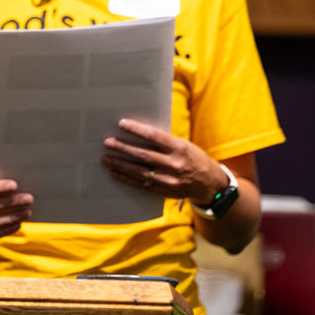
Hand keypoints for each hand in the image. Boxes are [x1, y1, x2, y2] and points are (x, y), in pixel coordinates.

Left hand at [102, 118, 227, 203]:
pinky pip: (141, 185)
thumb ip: (164, 142)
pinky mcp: (164, 191)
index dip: (137, 129)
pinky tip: (114, 173)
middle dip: (123, 148)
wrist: (209, 183)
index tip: (121, 123)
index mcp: (180, 148)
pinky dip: (126, 179)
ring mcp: (168, 180)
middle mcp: (174, 164)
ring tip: (105, 159)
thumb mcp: (183, 145)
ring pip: (139, 172)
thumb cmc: (193, 158)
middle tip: (107, 142)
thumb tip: (138, 133)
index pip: (154, 136)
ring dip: (120, 165)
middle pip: (143, 155)